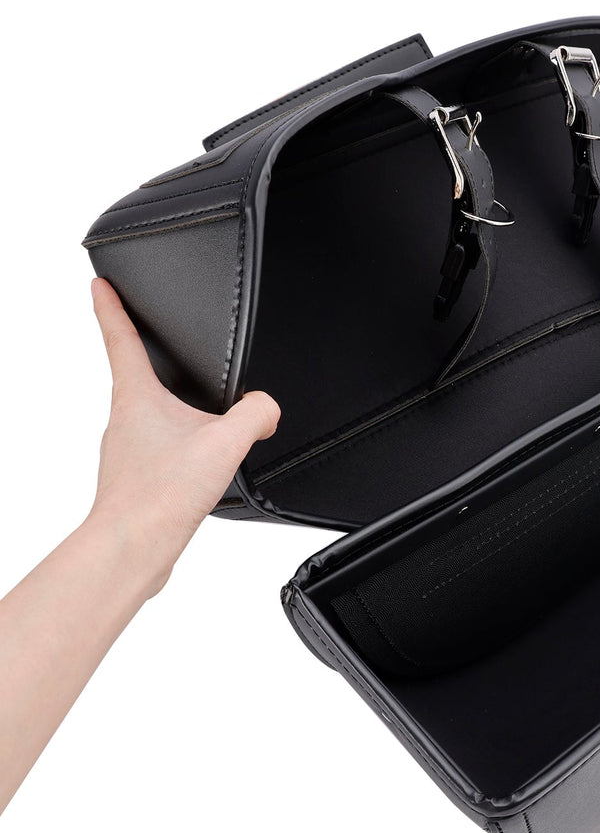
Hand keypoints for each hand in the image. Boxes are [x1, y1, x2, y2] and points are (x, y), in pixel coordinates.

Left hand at [88, 277, 279, 597]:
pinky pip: (159, 453)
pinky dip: (179, 453)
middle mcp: (123, 421)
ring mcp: (125, 453)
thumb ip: (256, 414)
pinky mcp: (135, 482)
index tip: (98, 284)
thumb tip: (268, 407)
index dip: (110, 307)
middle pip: (136, 381)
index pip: (119, 339)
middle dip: (152, 366)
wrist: (131, 549)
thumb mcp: (225, 442)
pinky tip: (199, 470)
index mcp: (137, 399)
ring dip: (173, 417)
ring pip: (149, 420)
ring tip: (203, 425)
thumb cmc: (160, 495)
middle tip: (162, 351)